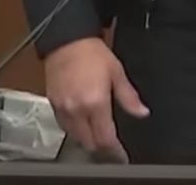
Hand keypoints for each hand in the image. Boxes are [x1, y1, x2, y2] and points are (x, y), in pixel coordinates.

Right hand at [44, 37, 148, 161]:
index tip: (122, 156)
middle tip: (112, 147)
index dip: (115, 151)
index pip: (105, 138)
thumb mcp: (117, 72)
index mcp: (95, 102)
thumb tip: (142, 112)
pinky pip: (64, 127)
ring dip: (87, 141)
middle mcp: (77, 110)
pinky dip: (75, 130)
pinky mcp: (53, 105)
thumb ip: (129, 96)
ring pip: (75, 138)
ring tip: (98, 136)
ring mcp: (63, 109)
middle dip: (101, 149)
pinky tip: (83, 124)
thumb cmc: (92, 53)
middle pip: (88, 143)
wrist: (66, 40)